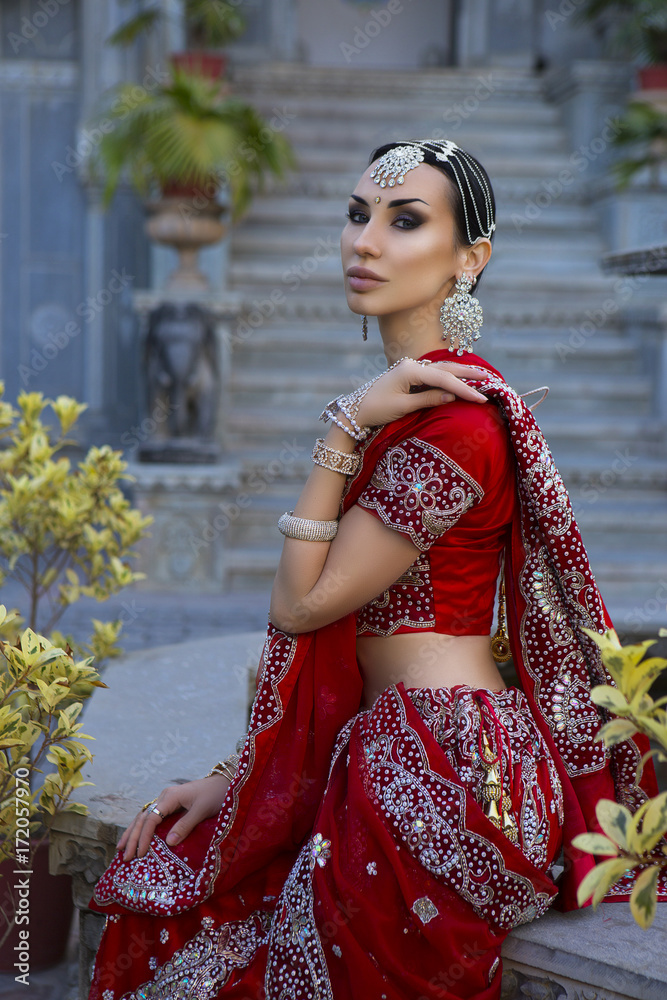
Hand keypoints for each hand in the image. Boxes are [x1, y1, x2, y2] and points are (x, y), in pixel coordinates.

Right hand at [117, 775, 229, 861]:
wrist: (225, 782)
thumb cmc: (215, 794)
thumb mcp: (202, 810)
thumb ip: (186, 825)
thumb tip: (168, 842)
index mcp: (170, 797)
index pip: (151, 819)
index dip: (144, 837)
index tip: (140, 854)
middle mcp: (164, 797)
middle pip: (143, 818)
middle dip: (133, 837)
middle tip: (125, 856)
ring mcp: (166, 800)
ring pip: (144, 817)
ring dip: (133, 832)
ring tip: (121, 849)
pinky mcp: (170, 805)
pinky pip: (151, 818)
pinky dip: (142, 828)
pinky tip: (136, 838)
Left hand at [355, 359, 488, 429]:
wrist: (355, 410)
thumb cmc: (376, 409)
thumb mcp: (403, 407)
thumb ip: (428, 399)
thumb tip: (452, 395)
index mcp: (410, 370)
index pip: (444, 379)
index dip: (464, 388)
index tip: (481, 398)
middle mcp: (412, 365)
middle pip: (446, 368)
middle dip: (468, 373)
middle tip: (489, 378)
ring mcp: (410, 369)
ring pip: (441, 370)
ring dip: (460, 373)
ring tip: (480, 375)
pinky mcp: (409, 376)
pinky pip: (434, 374)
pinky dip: (449, 377)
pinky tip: (460, 378)